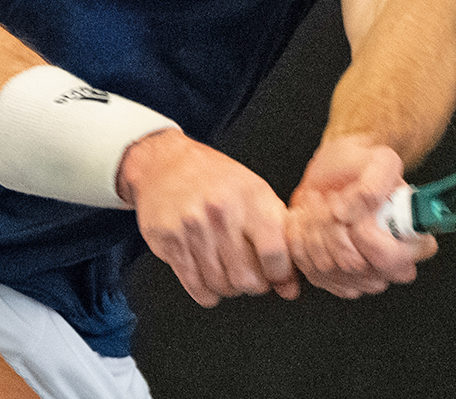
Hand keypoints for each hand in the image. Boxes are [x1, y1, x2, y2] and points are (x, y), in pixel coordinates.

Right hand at [117, 129, 299, 306]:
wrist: (166, 164)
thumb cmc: (218, 181)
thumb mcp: (256, 195)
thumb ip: (279, 238)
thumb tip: (290, 289)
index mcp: (250, 197)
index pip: (274, 252)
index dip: (280, 273)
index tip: (277, 274)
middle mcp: (221, 211)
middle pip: (246, 277)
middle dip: (254, 285)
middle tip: (252, 276)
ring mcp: (192, 227)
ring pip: (220, 285)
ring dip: (229, 288)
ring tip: (229, 271)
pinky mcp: (169, 240)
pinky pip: (195, 286)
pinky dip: (206, 292)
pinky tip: (208, 278)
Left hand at [286, 135, 436, 298]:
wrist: (337, 171)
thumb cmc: (363, 167)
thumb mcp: (379, 159)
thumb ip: (375, 182)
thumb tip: (350, 213)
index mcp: (414, 241)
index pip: (390, 259)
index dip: (363, 235)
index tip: (347, 207)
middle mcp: (392, 267)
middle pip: (353, 264)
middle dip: (331, 226)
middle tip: (330, 197)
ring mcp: (363, 278)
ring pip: (327, 267)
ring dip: (314, 227)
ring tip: (318, 202)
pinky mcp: (335, 281)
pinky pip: (310, 270)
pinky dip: (300, 239)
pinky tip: (307, 218)